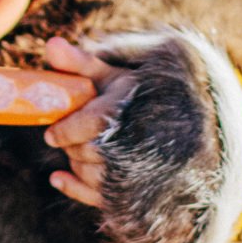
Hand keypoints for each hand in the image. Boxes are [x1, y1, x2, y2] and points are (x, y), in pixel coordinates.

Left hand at [42, 36, 133, 207]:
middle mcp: (143, 140)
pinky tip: (57, 178)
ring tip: (76, 150)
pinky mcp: (142, 191)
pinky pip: (102, 197)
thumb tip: (50, 44)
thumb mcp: (114, 76)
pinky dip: (73, 188)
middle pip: (90, 151)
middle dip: (70, 146)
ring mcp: (145, 169)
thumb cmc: (141, 98)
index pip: (95, 124)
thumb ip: (81, 63)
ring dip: (75, 164)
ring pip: (94, 176)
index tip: (51, 133)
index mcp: (136, 108)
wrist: (190, 128)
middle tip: (64, 139)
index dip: (66, 131)